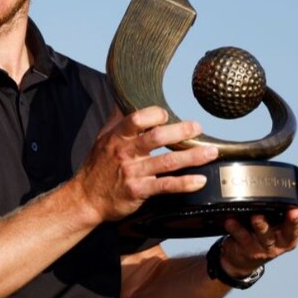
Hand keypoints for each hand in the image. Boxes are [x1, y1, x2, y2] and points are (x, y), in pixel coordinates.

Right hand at [74, 106, 218, 222]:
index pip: (137, 119)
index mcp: (117, 137)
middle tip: (198, 127)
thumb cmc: (96, 167)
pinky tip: (200, 180)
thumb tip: (125, 99)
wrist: (86, 198)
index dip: (154, 114)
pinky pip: (166, 186)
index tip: (167, 114)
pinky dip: (185, 183)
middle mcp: (126, 153)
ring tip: (211, 152)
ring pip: (167, 162)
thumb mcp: (102, 139)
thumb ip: (118, 120)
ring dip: (192, 156)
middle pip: (157, 138)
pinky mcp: (139, 191)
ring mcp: (133, 172)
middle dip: (181, 131)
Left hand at [220, 182, 297, 276]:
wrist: (243, 256)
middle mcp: (286, 238)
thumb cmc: (262, 230)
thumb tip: (273, 172)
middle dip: (294, 220)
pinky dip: (237, 229)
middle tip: (294, 211)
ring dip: (262, 225)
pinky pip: (243, 238)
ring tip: (256, 216)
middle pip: (294, 229)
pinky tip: (230, 221)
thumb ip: (278, 201)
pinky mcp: (251, 251)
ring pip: (267, 236)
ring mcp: (269, 247)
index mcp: (296, 227)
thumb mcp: (276, 217)